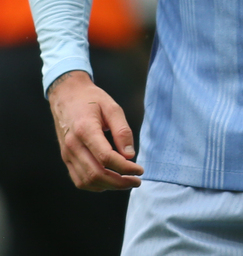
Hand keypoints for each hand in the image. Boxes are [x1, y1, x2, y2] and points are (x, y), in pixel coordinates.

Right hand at [48, 69, 143, 190]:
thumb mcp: (112, 107)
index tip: (139, 169)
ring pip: (87, 181)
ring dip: (108, 186)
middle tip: (136, 181)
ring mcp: (67, 153)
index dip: (125, 168)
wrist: (67, 95)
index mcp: (85, 129)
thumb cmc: (91, 99)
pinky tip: (109, 180)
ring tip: (125, 182)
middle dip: (119, 182)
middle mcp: (73, 145)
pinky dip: (95, 185)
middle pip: (96, 174)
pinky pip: (79, 180)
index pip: (105, 157)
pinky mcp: (66, 158)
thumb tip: (130, 155)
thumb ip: (122, 131)